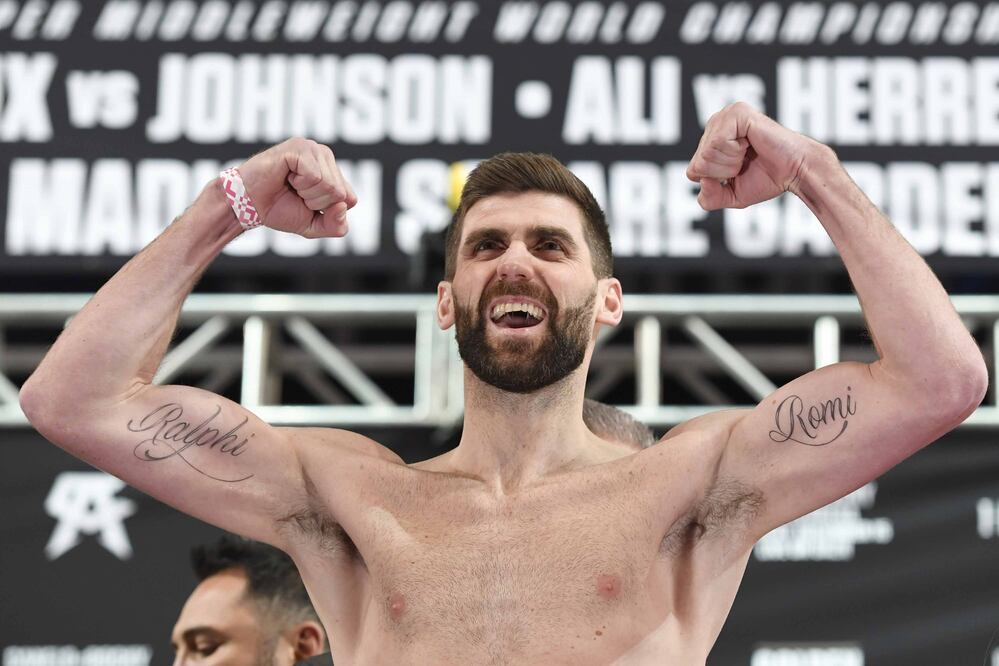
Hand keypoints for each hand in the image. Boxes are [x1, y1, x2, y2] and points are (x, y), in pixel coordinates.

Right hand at [236, 138, 356, 237]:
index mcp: (332, 172)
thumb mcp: (313, 225)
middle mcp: (325, 157)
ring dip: (307, 194)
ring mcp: (313, 149)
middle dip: (316, 203)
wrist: (247, 204)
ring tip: (290, 185)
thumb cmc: (278, 209)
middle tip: (295, 194)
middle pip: (340, 194)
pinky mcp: (300, 147)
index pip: (350, 200)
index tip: (307, 204)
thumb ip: (335, 226)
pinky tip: (286, 177)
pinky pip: (315, 176)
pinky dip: (300, 185)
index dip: (328, 211)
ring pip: (329, 185)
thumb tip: (343, 206)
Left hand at [686, 102, 825, 210]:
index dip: (716, 181)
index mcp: (711, 139)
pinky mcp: (737, 112)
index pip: (693, 170)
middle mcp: (716, 123)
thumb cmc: (766, 179)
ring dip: (730, 162)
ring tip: (749, 153)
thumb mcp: (729, 196)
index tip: (739, 172)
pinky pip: (716, 143)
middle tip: (746, 162)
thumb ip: (708, 197)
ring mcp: (726, 115)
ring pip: (706, 154)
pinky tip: (750, 144)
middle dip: (723, 172)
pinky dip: (734, 152)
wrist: (796, 171)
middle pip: (698, 163)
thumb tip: (698, 176)